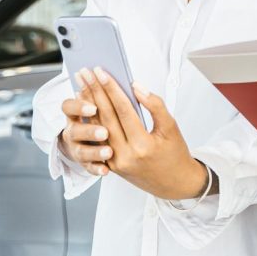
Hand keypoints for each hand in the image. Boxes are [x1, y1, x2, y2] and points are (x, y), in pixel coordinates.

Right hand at [58, 97, 111, 176]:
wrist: (110, 141)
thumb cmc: (109, 116)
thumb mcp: (106, 102)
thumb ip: (111, 93)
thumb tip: (134, 85)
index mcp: (77, 112)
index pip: (69, 107)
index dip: (79, 105)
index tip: (93, 107)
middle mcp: (74, 130)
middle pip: (75, 131)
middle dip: (90, 131)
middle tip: (105, 132)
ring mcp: (79, 148)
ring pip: (81, 152)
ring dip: (94, 151)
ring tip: (109, 151)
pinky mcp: (87, 163)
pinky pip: (89, 168)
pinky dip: (96, 169)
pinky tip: (106, 170)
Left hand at [77, 68, 208, 200]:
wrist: (174, 183)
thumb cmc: (175, 154)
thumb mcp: (171, 127)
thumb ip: (155, 105)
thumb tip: (136, 87)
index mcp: (143, 145)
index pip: (122, 110)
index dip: (111, 89)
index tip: (102, 72)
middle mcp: (126, 155)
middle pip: (106, 117)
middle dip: (95, 92)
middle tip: (86, 73)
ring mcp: (115, 162)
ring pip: (98, 129)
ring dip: (88, 105)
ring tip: (82, 85)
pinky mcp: (111, 165)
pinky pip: (98, 140)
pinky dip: (91, 122)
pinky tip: (86, 107)